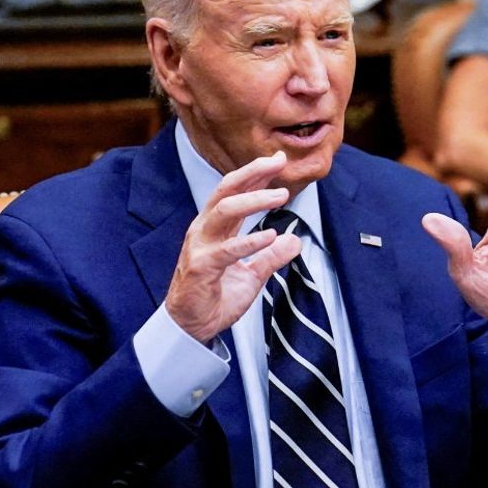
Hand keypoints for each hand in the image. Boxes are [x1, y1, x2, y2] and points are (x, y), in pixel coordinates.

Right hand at [166, 152, 302, 342]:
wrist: (193, 328)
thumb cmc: (215, 297)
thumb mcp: (253, 274)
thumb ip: (272, 256)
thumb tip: (295, 241)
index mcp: (215, 228)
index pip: (234, 191)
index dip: (255, 174)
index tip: (278, 160)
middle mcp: (205, 230)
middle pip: (226, 190)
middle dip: (251, 172)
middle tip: (277, 162)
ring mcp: (200, 247)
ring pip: (224, 212)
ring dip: (254, 200)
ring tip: (281, 195)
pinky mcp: (201, 267)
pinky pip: (227, 249)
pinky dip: (250, 241)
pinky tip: (271, 235)